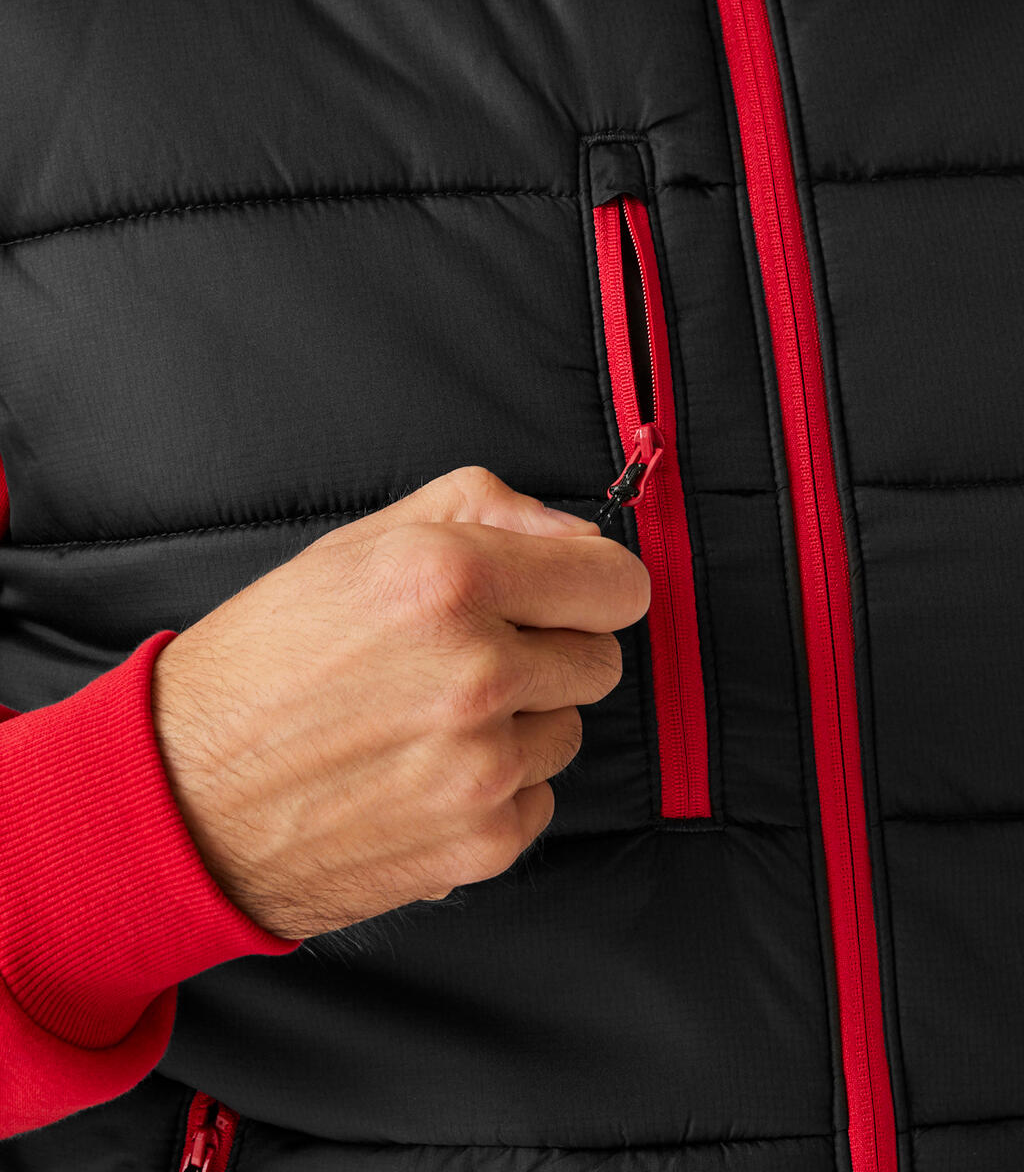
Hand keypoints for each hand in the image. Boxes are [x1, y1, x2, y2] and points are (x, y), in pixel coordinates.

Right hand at [150, 466, 650, 938]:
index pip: (616, 582)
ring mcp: (482, 766)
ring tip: (433, 719)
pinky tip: (427, 772)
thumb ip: (482, 509)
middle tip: (474, 657)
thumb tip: (578, 533)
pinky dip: (498, 787)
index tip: (572, 596)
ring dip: (522, 723)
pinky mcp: (481, 842)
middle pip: (602, 659)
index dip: (595, 586)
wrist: (186, 797)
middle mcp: (475, 672)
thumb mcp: (357, 547)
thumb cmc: (265, 663)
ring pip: (570, 732)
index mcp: (446, 579)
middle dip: (551, 651)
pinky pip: (541, 797)